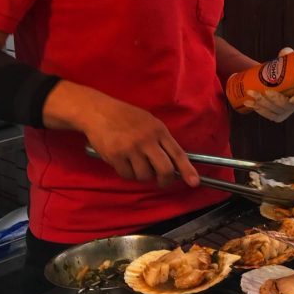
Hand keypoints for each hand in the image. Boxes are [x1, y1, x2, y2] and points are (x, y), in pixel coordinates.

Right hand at [44, 81, 198, 188]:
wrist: (98, 111)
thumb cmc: (126, 116)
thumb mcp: (149, 122)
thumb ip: (160, 140)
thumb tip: (173, 162)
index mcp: (159, 130)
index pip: (177, 153)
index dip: (187, 169)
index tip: (194, 182)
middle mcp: (147, 140)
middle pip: (164, 169)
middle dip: (165, 180)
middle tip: (162, 181)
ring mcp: (131, 148)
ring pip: (144, 175)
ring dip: (142, 175)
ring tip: (136, 163)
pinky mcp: (115, 156)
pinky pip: (127, 175)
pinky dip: (127, 173)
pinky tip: (123, 162)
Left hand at [242, 48, 293, 121]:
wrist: (276, 82)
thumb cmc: (284, 73)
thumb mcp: (286, 63)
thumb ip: (286, 57)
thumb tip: (284, 52)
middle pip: (287, 106)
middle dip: (275, 99)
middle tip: (265, 91)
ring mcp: (286, 112)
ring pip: (275, 111)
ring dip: (262, 103)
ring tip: (251, 93)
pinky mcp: (276, 116)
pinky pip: (267, 114)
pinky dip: (258, 109)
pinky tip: (248, 102)